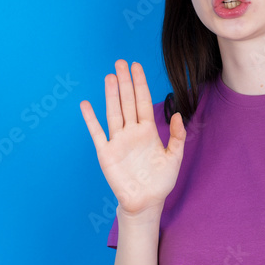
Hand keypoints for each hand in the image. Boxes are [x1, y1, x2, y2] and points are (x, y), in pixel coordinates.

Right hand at [80, 59, 185, 217]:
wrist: (146, 202)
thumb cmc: (160, 181)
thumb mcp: (174, 157)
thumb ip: (177, 136)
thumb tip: (178, 114)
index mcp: (148, 131)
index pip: (142, 101)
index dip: (140, 84)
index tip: (136, 66)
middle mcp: (131, 132)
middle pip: (127, 102)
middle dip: (125, 82)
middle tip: (120, 62)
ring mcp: (118, 141)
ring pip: (113, 112)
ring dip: (111, 95)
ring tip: (110, 77)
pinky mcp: (106, 153)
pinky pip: (97, 133)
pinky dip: (91, 119)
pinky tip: (86, 104)